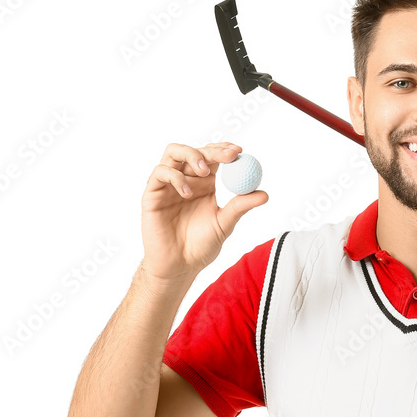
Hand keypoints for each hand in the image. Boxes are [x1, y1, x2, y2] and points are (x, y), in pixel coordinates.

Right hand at [140, 142, 267, 282]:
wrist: (179, 266)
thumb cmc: (201, 246)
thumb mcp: (225, 224)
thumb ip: (241, 207)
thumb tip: (265, 194)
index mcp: (204, 184)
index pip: (213, 157)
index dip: (224, 150)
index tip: (240, 151)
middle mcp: (186, 180)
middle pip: (195, 150)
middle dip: (213, 150)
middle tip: (229, 156)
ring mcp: (168, 185)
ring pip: (173, 152)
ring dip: (192, 155)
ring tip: (206, 172)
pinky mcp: (152, 194)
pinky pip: (160, 173)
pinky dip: (176, 177)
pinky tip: (188, 193)